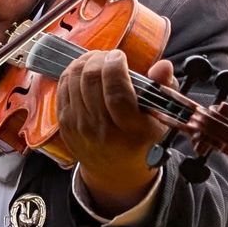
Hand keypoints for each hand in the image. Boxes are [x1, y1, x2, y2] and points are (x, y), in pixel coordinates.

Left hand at [56, 50, 172, 215]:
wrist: (116, 170)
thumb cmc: (142, 139)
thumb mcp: (162, 117)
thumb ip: (165, 88)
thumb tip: (163, 65)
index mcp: (131, 130)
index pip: (116, 93)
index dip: (115, 68)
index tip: (119, 56)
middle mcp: (102, 130)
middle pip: (91, 81)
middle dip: (99, 59)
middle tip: (108, 56)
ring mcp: (79, 127)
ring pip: (73, 80)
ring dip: (84, 62)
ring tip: (97, 60)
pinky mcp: (64, 123)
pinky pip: (62, 87)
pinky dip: (71, 72)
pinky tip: (83, 70)